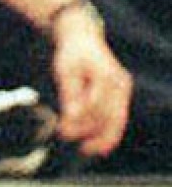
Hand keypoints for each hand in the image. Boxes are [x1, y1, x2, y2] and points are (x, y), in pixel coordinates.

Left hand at [50, 3, 131, 157]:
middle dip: (87, 131)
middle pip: (106, 116)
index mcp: (104, 74)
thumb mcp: (65, 70)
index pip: (93, 104)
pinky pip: (119, 119)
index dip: (78, 120)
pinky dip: (110, 133)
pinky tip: (99, 147)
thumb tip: (70, 118)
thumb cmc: (71, 53)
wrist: (83, 37)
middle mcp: (119, 83)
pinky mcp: (123, 95)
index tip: (62, 130)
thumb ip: (69, 94)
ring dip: (101, 138)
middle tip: (67, 137)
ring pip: (116, 121)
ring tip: (85, 149)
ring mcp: (124, 89)